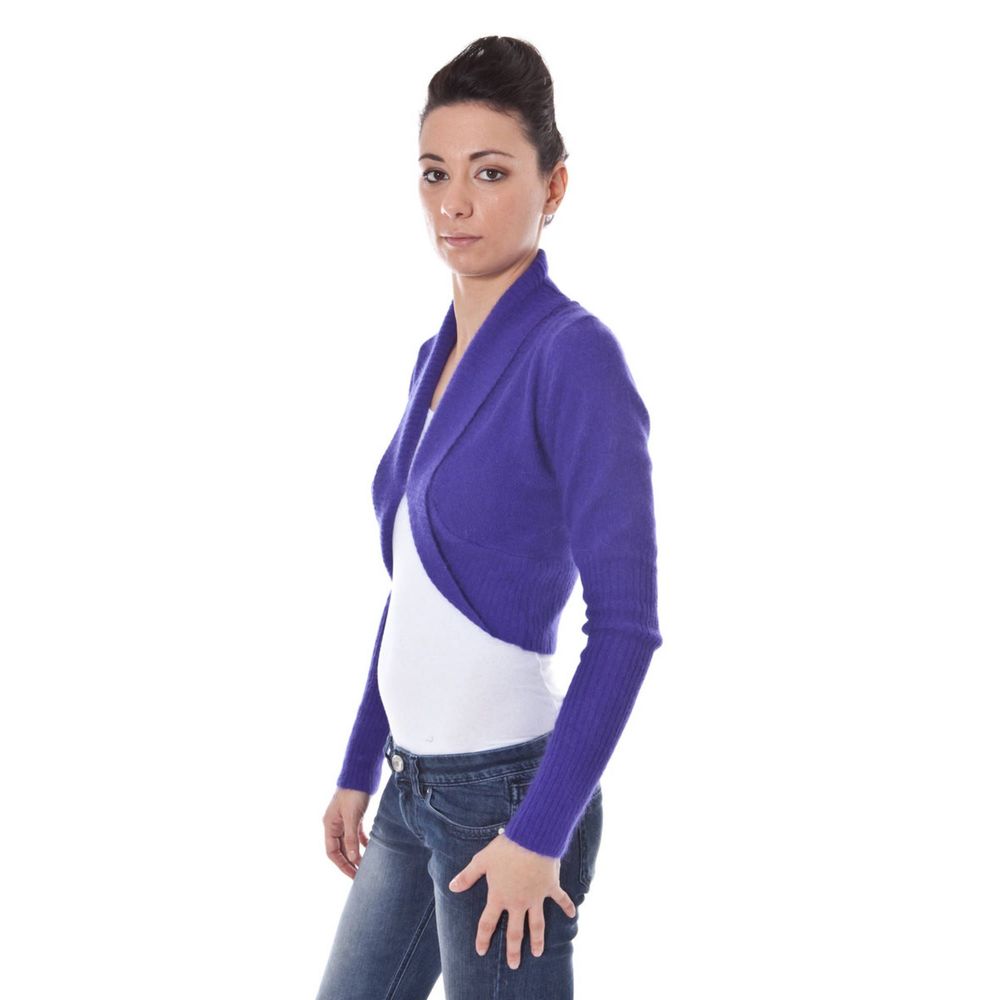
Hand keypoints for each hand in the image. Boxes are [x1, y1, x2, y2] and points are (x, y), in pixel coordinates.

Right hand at [322, 787, 370, 878]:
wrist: (361, 773)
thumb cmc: (353, 792)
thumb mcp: (352, 817)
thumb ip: (352, 838)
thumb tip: (353, 859)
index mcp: (329, 825)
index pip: (332, 852)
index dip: (341, 865)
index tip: (353, 875)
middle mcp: (335, 824)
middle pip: (341, 849)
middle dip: (350, 861)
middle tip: (361, 874)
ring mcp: (344, 819)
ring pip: (349, 842)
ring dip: (356, 853)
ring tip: (366, 865)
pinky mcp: (354, 815)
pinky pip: (356, 833)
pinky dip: (362, 841)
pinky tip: (370, 847)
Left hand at [448, 833, 575, 968]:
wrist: (533, 838)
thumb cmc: (505, 848)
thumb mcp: (482, 860)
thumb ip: (467, 876)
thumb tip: (452, 887)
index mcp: (500, 896)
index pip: (488, 923)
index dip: (483, 938)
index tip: (481, 951)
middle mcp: (518, 902)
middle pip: (515, 931)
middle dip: (514, 950)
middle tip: (514, 965)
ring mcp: (536, 897)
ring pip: (537, 924)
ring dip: (538, 939)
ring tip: (538, 953)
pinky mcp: (550, 887)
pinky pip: (561, 899)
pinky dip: (567, 907)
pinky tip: (572, 915)